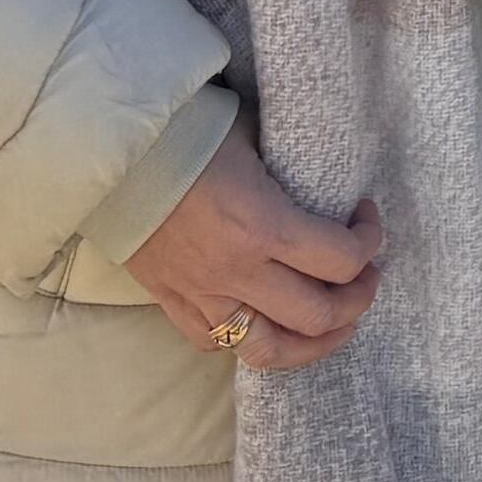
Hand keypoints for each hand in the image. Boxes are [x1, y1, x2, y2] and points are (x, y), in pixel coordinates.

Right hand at [127, 120, 385, 367]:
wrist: (111, 149)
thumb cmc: (190, 130)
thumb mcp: (255, 138)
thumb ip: (291, 170)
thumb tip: (325, 179)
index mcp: (264, 224)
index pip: (341, 259)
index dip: (370, 242)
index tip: (367, 219)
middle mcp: (237, 270)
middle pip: (318, 317)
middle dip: (357, 300)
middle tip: (365, 277)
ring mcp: (201, 293)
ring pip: (270, 350)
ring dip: (313, 343)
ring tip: (333, 323)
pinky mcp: (171, 302)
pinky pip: (216, 343)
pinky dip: (249, 339)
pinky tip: (267, 321)